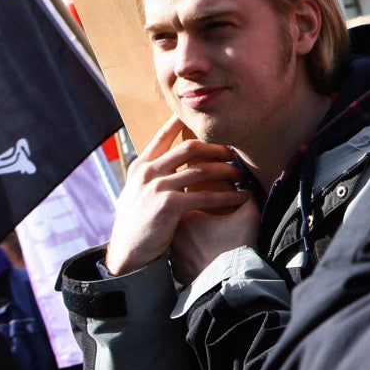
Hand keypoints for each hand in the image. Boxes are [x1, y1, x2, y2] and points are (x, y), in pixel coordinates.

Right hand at [104, 116, 254, 275]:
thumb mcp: (136, 193)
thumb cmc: (135, 224)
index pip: (163, 136)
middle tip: (233, 153)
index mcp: (140, 166)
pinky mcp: (168, 205)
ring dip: (226, 171)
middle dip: (216, 148)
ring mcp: (157, 187)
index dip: (181, 123)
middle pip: (189, 148)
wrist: (128, 253)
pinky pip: (205, 196)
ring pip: (201, 169)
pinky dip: (227, 197)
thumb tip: (166, 162)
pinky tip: (240, 198)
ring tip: (241, 174)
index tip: (201, 116)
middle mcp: (148, 172)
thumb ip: (151, 176)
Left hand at [171, 190, 261, 285]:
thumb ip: (249, 197)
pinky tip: (206, 257)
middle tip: (214, 222)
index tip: (217, 207)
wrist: (229, 283)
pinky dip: (193, 256)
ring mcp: (173, 254)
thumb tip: (248, 191)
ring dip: (193, 239)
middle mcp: (175, 234)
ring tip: (211, 242)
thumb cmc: (237, 248)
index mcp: (188, 216)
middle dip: (197, 219)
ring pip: (182, 240)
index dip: (206, 200)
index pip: (192, 199)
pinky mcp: (176, 270)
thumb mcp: (249, 216)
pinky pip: (183, 258)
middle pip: (184, 219)